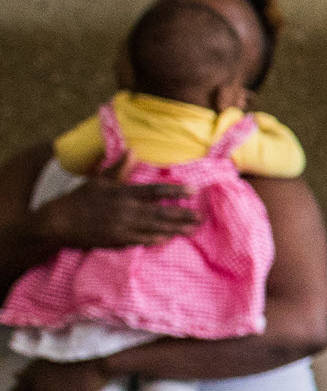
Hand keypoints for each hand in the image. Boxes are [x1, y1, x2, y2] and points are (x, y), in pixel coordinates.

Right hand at [31, 165, 191, 252]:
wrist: (60, 222)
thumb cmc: (81, 199)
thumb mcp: (99, 181)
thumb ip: (118, 168)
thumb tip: (131, 150)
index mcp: (122, 193)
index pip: (154, 191)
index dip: (175, 191)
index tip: (193, 190)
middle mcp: (125, 210)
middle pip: (160, 213)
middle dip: (183, 215)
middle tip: (201, 216)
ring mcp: (122, 227)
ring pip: (155, 228)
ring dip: (175, 229)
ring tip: (193, 228)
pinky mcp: (118, 240)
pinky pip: (142, 240)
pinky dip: (157, 239)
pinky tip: (170, 238)